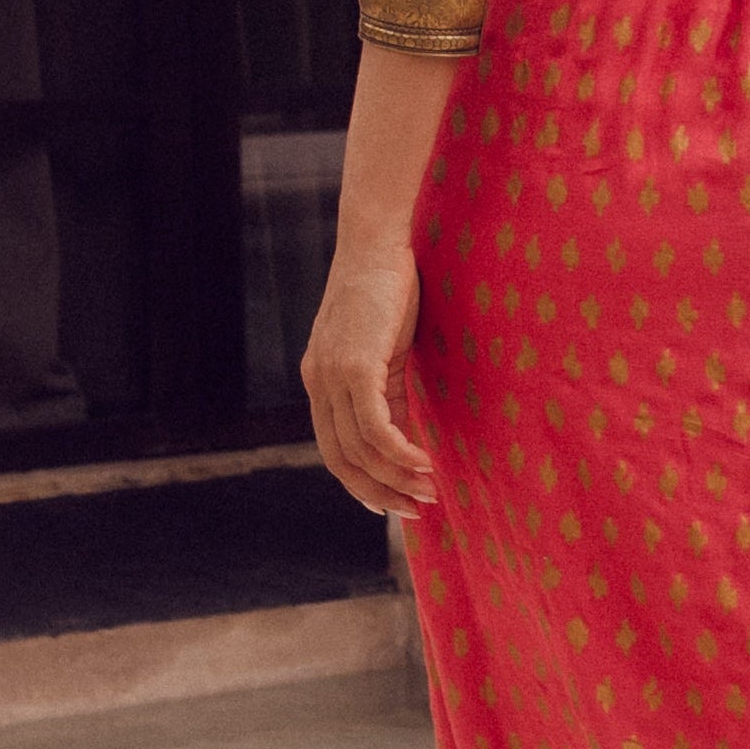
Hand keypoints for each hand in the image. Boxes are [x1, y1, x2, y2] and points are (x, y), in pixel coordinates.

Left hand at [301, 245, 437, 518]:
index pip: (334, 449)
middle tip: (417, 508)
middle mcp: (318, 382)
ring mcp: (332, 376)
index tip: (393, 503)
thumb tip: (402, 438)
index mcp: (320, 379)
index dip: (362, 483)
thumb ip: (386, 390)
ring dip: (397, 477)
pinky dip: (399, 453)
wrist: (379, 240)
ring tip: (430, 489)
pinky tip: (424, 462)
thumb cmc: (388, 287)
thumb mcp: (384, 347)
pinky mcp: (354, 368)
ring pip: (360, 450)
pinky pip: (374, 428)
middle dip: (380, 493)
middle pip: (342, 461)